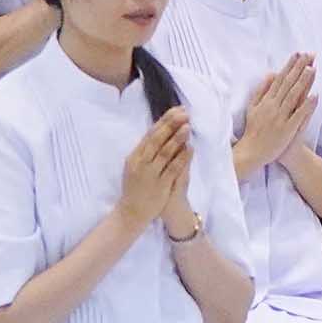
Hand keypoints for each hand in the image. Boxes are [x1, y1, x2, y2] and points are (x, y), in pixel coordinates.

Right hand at [119, 103, 199, 234]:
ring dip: (177, 138)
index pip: (150, 134)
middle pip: (157, 140)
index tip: (177, 110)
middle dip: (171, 124)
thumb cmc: (135, 187)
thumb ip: (147, 150)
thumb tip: (162, 129)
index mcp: (134, 156)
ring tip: (188, 126)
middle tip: (185, 113)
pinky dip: (182, 157)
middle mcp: (141, 163)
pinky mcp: (160, 185)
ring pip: (165, 152)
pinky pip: (172, 169)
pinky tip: (190, 148)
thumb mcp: (136, 166)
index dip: (165, 121)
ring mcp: (150, 174)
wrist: (131, 212)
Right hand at [231, 51, 316, 173]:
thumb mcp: (253, 107)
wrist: (252, 152)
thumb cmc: (253, 130)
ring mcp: (280, 117)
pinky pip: (298, 115)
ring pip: (293, 96)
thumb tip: (271, 74)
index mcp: (266, 101)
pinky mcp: (287, 128)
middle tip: (309, 55)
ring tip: (312, 68)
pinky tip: (315, 95)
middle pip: (288, 84)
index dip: (290, 66)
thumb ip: (261, 90)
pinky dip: (306, 105)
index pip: (280, 79)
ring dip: (303, 82)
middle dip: (299, 68)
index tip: (298, 54)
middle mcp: (273, 106)